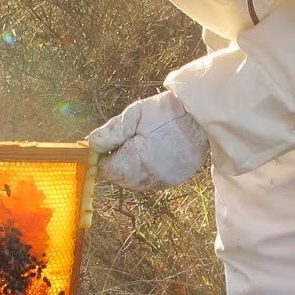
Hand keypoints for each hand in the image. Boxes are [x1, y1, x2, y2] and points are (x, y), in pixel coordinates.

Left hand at [86, 91, 208, 191]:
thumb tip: (92, 144)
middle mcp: (150, 176)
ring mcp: (163, 180)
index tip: (105, 147)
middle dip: (116, 163)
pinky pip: (151, 181)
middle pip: (120, 179)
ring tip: (139, 146)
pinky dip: (145, 171)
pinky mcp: (174, 180)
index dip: (102, 159)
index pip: (108, 171)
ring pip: (135, 182)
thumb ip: (111, 132)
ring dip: (130, 169)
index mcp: (137, 160)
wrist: (202, 116)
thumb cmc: (167, 111)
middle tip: (124, 142)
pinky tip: (150, 154)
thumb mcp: (135, 114)